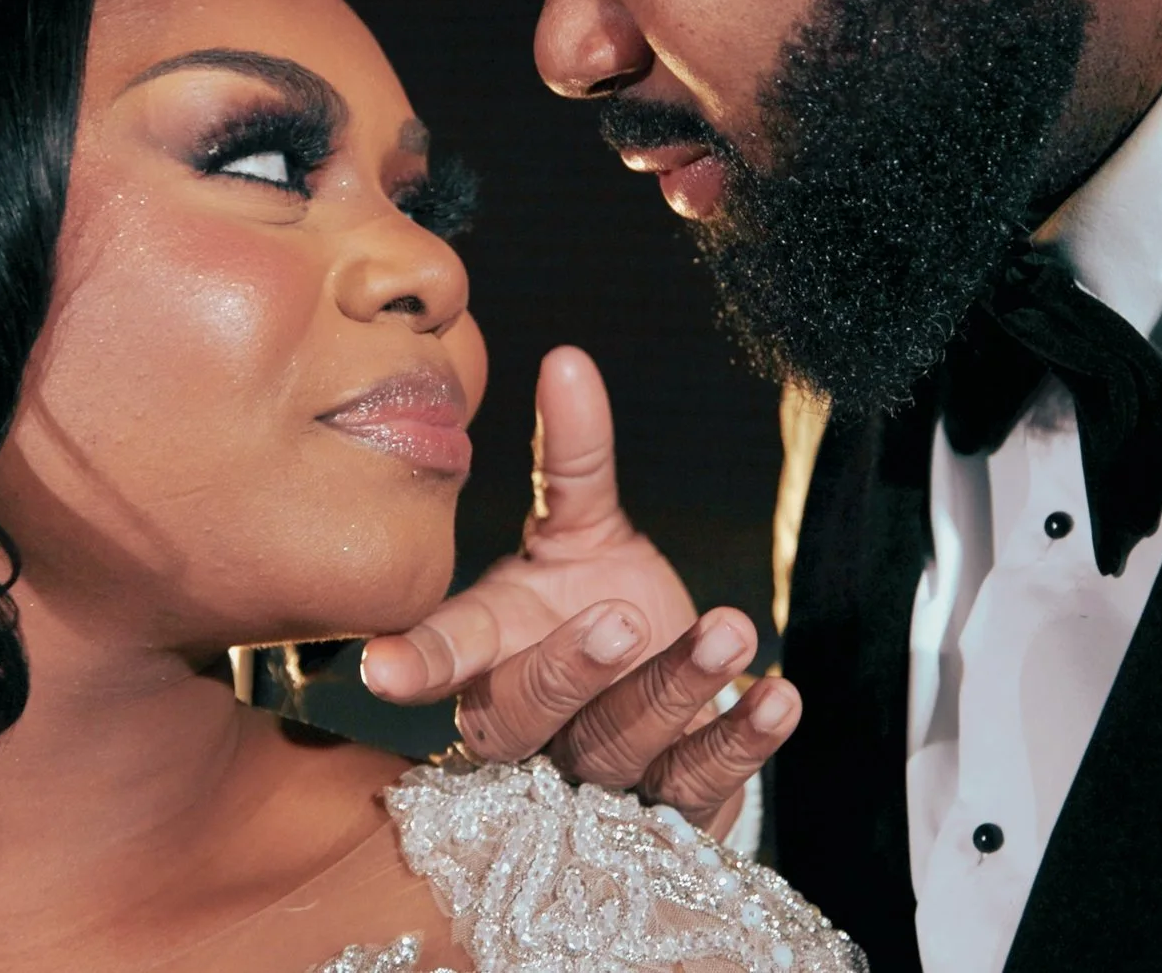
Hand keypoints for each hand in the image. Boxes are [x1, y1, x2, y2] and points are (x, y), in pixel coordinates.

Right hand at [361, 346, 801, 831]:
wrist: (667, 697)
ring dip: (674, 689)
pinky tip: (778, 697)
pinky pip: (701, 779)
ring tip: (725, 628)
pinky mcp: (670, 802)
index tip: (384, 671)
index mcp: (493, 653)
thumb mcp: (584, 531)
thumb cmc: (599, 605)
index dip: (417, 664)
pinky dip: (740, 739)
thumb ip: (571, 458)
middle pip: (526, 715)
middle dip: (571, 671)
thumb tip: (569, 358)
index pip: (449, 657)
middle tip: (619, 621)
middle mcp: (532, 724)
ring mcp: (597, 772)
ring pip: (619, 745)